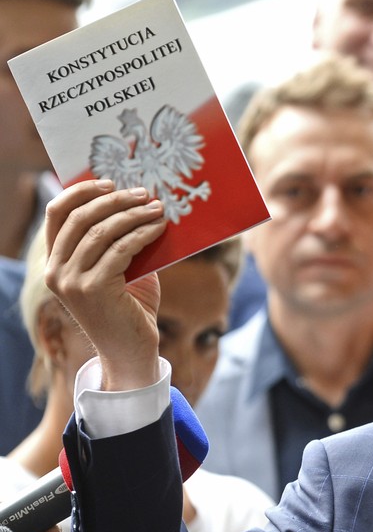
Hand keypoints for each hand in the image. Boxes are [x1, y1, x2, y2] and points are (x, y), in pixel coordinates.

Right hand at [44, 180, 166, 390]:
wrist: (132, 350)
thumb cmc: (129, 307)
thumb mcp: (119, 269)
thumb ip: (118, 240)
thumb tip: (138, 202)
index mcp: (54, 262)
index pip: (57, 214)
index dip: (82, 191)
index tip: (110, 182)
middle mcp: (56, 271)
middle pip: (80, 217)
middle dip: (115, 199)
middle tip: (144, 192)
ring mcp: (72, 281)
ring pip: (102, 230)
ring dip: (134, 214)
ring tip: (158, 208)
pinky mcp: (94, 288)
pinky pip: (121, 248)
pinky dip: (143, 233)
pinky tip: (159, 227)